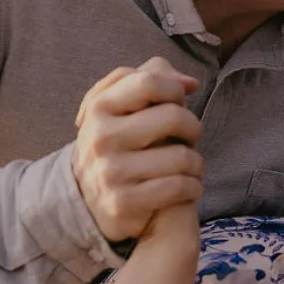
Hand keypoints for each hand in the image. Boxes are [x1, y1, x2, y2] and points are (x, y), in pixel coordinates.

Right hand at [72, 57, 204, 245]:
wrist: (87, 201)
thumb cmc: (117, 145)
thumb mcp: (120, 108)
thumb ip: (152, 80)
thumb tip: (190, 83)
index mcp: (99, 108)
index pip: (149, 81)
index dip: (174, 90)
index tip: (178, 104)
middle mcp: (101, 137)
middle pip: (173, 116)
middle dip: (193, 127)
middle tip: (190, 139)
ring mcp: (110, 172)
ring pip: (182, 156)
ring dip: (197, 163)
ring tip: (191, 167)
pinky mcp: (123, 203)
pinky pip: (179, 187)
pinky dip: (193, 187)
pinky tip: (189, 187)